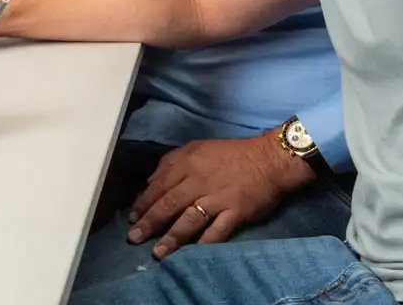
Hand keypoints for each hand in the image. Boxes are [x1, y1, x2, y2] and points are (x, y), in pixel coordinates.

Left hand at [127, 131, 315, 257]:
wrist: (269, 158)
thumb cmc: (231, 153)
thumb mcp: (196, 148)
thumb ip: (171, 162)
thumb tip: (150, 182)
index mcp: (187, 164)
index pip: (159, 186)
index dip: (143, 203)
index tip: (132, 218)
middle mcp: (198, 181)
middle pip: (169, 204)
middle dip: (149, 222)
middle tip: (134, 238)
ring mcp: (217, 198)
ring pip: (189, 220)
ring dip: (172, 237)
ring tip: (158, 252)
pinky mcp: (236, 212)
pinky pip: (217, 231)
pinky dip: (204, 243)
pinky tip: (191, 254)